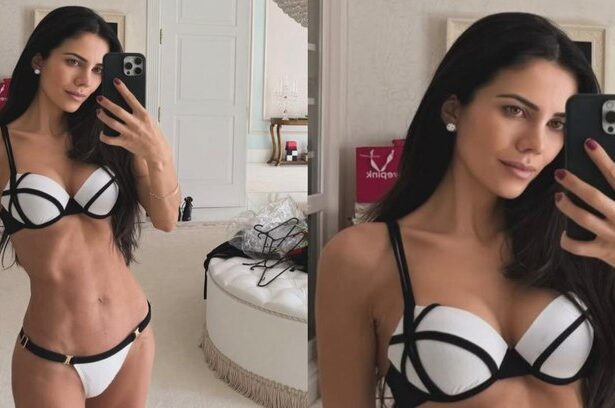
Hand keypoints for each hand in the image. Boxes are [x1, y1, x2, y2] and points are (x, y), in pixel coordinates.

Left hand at [95, 78, 169, 162]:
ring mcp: (129, 133)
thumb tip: (127, 103)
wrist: (157, 151)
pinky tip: (102, 132)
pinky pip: (110, 139)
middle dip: (107, 103)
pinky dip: (103, 136)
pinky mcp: (125, 142)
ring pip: (112, 122)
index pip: (131, 99)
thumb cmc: (154, 134)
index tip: (116, 81)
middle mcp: (136, 123)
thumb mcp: (150, 120)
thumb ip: (139, 112)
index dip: (123, 89)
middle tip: (100, 98)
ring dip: (103, 116)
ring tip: (99, 112)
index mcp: (143, 115)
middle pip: (118, 110)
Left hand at [554, 138, 614, 266]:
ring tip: (558, 197)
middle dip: (575, 183)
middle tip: (560, 173)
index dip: (602, 158)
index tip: (589, 144)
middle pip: (594, 197)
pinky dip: (568, 239)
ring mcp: (612, 235)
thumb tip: (611, 170)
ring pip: (584, 219)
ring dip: (568, 207)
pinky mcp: (604, 251)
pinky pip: (579, 247)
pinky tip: (564, 232)